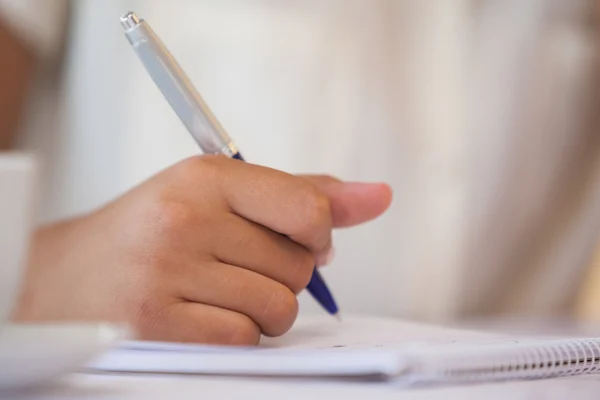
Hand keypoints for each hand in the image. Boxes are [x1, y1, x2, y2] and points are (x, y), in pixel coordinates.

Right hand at [13, 155, 391, 344]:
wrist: (65, 276)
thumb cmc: (152, 231)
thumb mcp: (219, 193)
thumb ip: (301, 194)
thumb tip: (378, 196)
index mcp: (208, 176)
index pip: (309, 210)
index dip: (318, 234)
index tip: (303, 238)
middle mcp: (188, 217)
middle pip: (299, 266)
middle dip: (283, 273)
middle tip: (240, 265)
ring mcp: (170, 270)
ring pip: (279, 307)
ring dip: (264, 309)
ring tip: (221, 291)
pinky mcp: (158, 320)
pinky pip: (245, 338)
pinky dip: (237, 334)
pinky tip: (203, 316)